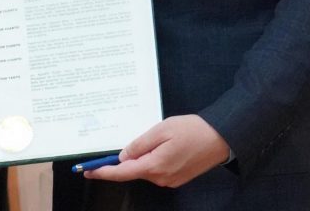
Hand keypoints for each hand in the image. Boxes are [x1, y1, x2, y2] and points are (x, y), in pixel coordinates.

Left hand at [84, 115, 229, 188]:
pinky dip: (152, 160)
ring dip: (141, 157)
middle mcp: (161, 178)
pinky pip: (156, 170)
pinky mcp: (177, 178)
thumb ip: (139, 144)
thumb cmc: (192, 130)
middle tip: (122, 143)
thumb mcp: (161, 130)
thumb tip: (123, 157)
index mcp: (155, 166)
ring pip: (145, 169)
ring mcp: (170, 180)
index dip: (103, 172)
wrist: (221, 139)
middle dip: (124, 159)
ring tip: (157, 137)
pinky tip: (163, 145)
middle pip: (133, 171)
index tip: (88, 171)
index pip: (122, 173)